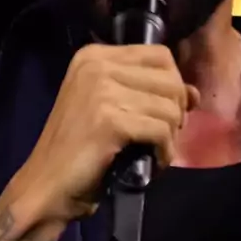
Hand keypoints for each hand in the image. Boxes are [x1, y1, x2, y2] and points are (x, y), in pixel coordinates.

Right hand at [11, 43, 197, 225]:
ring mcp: (101, 90)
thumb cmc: (78, 149)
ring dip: (170, 136)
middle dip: (175, 112)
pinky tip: (152, 162)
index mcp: (93, 55)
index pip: (160, 55)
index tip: (167, 112)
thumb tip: (193, 93)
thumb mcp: (111, 108)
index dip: (174, 85)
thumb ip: (149, 92)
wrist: (46, 185)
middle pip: (169, 80)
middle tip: (161, 136)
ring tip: (153, 151)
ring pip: (169, 107)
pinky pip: (161, 131)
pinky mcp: (109, 120)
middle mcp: (96, 65)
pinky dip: (164, 152)